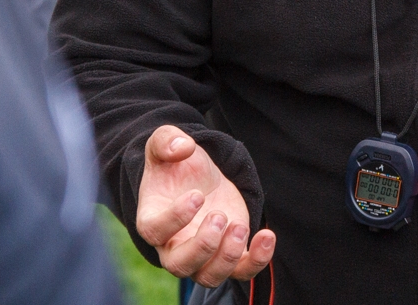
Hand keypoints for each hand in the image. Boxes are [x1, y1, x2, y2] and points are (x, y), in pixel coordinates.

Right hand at [136, 125, 275, 286]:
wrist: (196, 178)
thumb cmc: (175, 165)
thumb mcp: (165, 143)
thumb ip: (167, 140)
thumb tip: (182, 146)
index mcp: (152, 218)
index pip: (155, 231)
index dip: (175, 218)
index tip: (197, 195)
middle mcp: (172, 244)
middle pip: (180, 265)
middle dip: (203, 245)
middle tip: (220, 216)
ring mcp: (201, 254)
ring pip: (208, 277)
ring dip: (227, 257)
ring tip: (239, 225)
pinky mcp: (228, 252)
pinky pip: (241, 271)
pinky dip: (256, 260)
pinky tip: (266, 235)